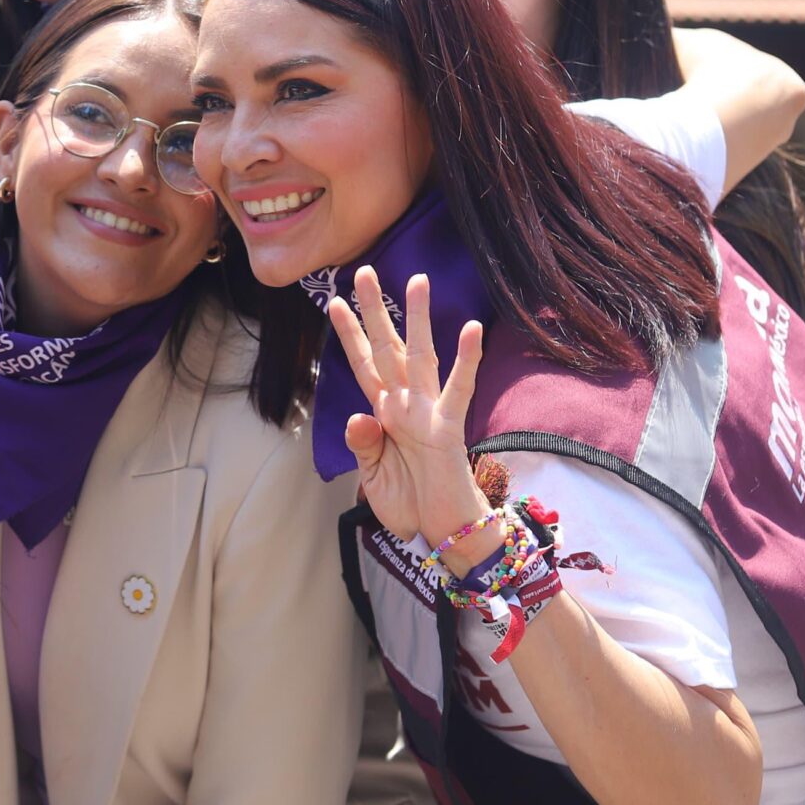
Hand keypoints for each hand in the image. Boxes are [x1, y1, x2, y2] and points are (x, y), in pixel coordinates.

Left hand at [327, 267, 489, 544]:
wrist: (440, 534)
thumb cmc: (410, 503)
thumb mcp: (372, 476)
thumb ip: (363, 444)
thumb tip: (357, 415)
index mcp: (385, 413)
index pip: (364, 365)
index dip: (350, 335)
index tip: (334, 302)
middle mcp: (406, 405)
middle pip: (387, 347)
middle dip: (375, 311)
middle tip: (363, 270)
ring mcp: (428, 413)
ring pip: (421, 356)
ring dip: (418, 319)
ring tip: (417, 280)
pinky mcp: (449, 430)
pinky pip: (458, 391)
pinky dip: (466, 361)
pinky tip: (470, 329)